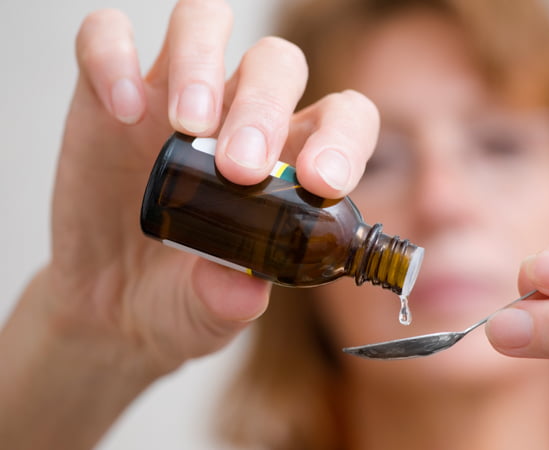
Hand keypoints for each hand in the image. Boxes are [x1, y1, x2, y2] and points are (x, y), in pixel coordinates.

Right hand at [45, 0, 378, 372]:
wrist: (110, 306)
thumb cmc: (183, 299)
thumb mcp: (212, 313)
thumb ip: (231, 300)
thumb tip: (246, 286)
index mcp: (291, 159)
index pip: (343, 115)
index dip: (343, 136)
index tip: (319, 181)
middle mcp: (240, 115)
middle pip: (276, 63)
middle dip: (265, 105)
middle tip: (240, 169)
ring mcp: (175, 98)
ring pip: (204, 23)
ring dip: (202, 63)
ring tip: (188, 127)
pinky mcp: (108, 95)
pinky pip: (107, 39)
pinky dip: (113, 57)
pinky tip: (120, 110)